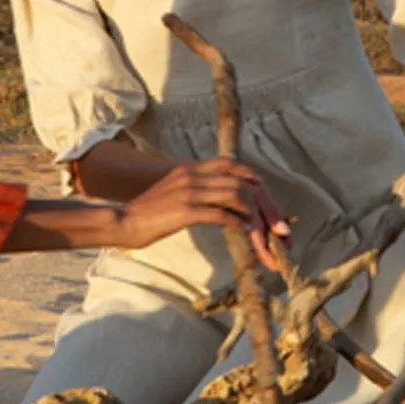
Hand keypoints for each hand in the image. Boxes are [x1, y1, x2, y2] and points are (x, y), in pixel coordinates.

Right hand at [116, 157, 289, 269]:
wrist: (122, 221)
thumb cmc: (148, 214)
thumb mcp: (175, 194)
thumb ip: (196, 191)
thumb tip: (220, 203)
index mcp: (191, 169)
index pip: (233, 165)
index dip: (256, 182)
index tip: (270, 204)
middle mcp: (193, 175)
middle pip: (243, 182)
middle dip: (268, 205)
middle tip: (282, 229)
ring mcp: (189, 191)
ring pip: (237, 195)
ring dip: (257, 217)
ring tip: (267, 238)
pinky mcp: (185, 210)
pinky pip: (222, 214)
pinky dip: (240, 225)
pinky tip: (247, 236)